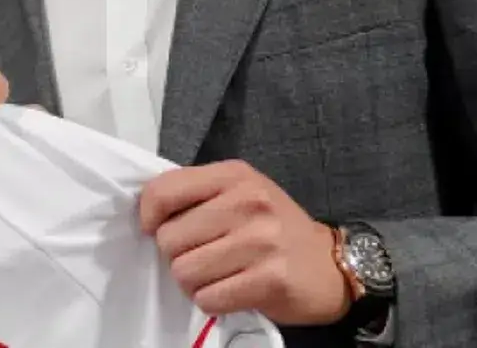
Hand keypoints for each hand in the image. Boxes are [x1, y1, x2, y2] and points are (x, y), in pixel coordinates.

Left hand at [139, 160, 351, 325]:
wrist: (331, 265)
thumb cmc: (274, 228)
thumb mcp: (239, 193)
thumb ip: (196, 194)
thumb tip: (145, 214)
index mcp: (234, 175)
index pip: (163, 191)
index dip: (148, 216)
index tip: (154, 229)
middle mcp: (248, 202)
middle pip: (169, 239)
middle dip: (176, 256)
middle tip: (201, 257)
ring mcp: (261, 241)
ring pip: (185, 272)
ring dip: (193, 283)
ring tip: (217, 276)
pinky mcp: (270, 280)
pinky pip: (210, 298)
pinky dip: (213, 301)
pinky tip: (231, 291)